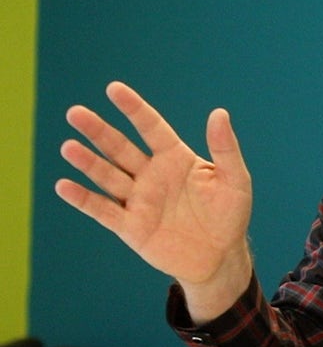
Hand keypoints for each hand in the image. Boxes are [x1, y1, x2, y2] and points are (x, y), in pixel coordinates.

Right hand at [56, 82, 253, 319]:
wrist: (220, 257)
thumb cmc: (230, 215)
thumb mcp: (235, 180)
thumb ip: (225, 148)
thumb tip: (219, 113)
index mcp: (176, 158)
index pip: (151, 127)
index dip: (134, 108)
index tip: (113, 89)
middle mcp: (152, 175)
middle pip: (120, 148)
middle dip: (98, 131)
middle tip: (75, 113)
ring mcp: (139, 200)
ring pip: (108, 176)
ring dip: (88, 162)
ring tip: (68, 147)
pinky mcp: (130, 226)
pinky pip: (103, 210)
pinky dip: (83, 199)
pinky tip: (64, 186)